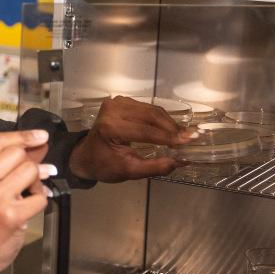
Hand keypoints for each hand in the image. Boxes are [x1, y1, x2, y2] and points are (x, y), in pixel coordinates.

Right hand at [0, 130, 51, 273]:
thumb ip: (5, 165)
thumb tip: (38, 144)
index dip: (24, 135)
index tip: (40, 136)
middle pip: (17, 154)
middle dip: (31, 163)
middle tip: (33, 176)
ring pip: (30, 171)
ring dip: (37, 181)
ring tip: (30, 193)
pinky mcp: (11, 216)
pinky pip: (40, 197)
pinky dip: (41, 199)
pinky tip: (32, 205)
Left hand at [68, 96, 193, 182]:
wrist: (85, 156)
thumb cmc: (104, 165)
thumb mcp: (129, 171)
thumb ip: (155, 167)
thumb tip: (181, 161)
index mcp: (110, 128)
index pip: (145, 131)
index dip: (168, 137)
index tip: (188, 142)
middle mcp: (112, 110)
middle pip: (150, 116)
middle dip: (171, 128)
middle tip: (189, 138)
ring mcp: (116, 103)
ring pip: (151, 109)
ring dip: (168, 122)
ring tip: (181, 134)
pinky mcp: (120, 101)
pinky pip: (146, 107)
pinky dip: (159, 117)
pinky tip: (169, 127)